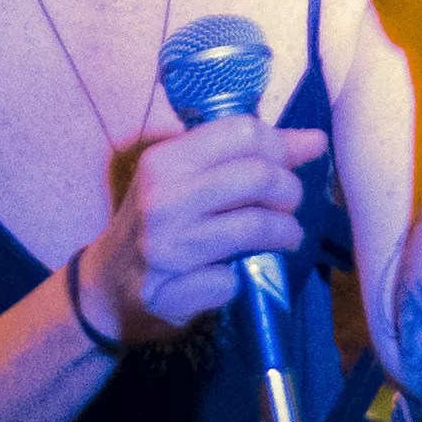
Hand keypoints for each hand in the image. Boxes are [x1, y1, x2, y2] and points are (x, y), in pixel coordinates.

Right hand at [76, 117, 329, 336]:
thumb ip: (243, 157)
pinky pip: (234, 278)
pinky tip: (236, 274)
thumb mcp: (185, 178)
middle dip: (290, 192)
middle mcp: (163, 198)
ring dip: (285, 233)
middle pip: (258, 176)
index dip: (280, 147)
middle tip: (287, 206)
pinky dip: (244, 277)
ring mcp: (166, 246)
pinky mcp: (173, 289)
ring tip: (283, 237)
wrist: (106, 282)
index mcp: (165, 161)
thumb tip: (314, 140)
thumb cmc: (156, 221)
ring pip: (256, 226)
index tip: (286, 166)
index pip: (243, 132)